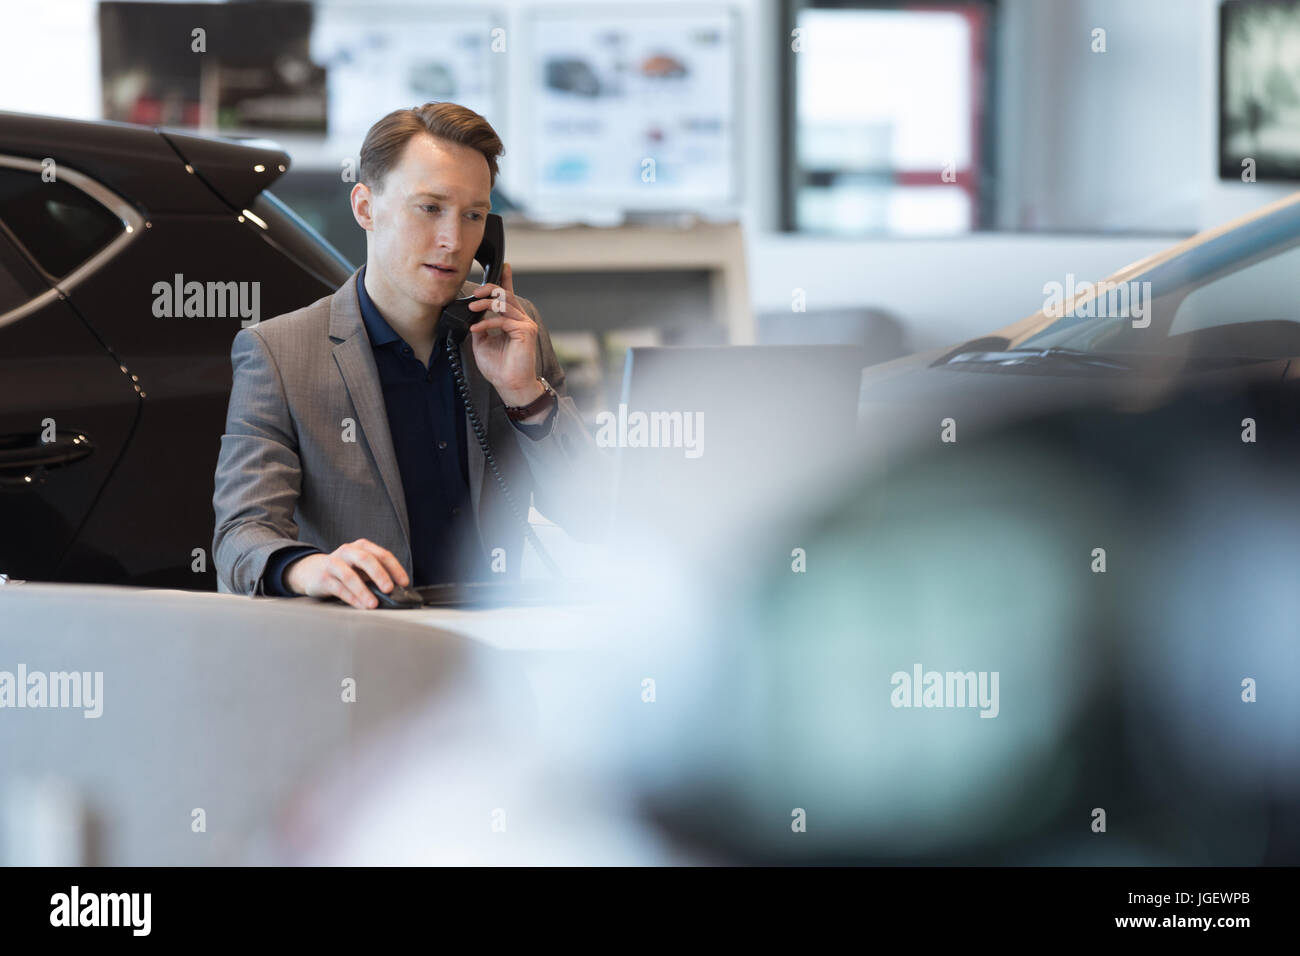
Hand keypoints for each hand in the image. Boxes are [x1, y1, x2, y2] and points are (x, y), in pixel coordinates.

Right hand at [284, 538, 409, 608]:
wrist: (311, 571)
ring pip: (350, 576)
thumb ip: (376, 575)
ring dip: (364, 591)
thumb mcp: (361, 568)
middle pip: (366, 559)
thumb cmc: (344, 570)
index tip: (404, 583)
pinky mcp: (323, 578)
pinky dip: (351, 598)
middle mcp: (348, 552)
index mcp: (361, 547)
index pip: (382, 555)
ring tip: (373, 604)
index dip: (395, 568)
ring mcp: (334, 563)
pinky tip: (360, 606)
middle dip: (380, 574)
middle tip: (389, 589)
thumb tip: (397, 591)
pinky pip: (339, 588)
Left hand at [465, 263, 544, 405]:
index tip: (503, 267)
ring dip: (485, 304)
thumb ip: (480, 327)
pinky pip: (503, 320)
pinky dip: (487, 323)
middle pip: (506, 295)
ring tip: (472, 309)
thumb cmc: (499, 368)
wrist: (509, 385)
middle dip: (489, 289)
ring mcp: (525, 325)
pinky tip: (476, 330)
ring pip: (504, 304)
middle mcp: (521, 320)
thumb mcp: (482, 343)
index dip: (507, 280)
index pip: (510, 296)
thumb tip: (472, 317)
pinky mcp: (526, 331)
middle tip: (475, 294)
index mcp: (513, 321)